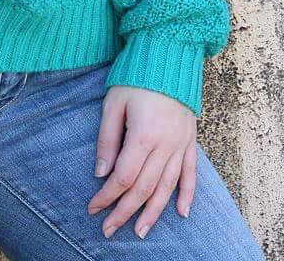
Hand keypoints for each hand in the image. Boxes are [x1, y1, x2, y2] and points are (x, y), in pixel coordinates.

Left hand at [86, 84, 196, 239]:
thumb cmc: (135, 76)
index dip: (107, 196)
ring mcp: (181, 144)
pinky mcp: (190, 140)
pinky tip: (181, 213)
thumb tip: (101, 174)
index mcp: (143, 135)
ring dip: (153, 212)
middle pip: (144, 188)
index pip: (123, 177)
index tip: (93, 208)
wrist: (168, 53)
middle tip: (109, 230)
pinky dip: (187, 194)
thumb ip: (107, 140)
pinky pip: (191, 173)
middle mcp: (165, 145)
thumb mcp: (113, 103)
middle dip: (125, 212)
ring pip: (167, 187)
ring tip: (141, 231)